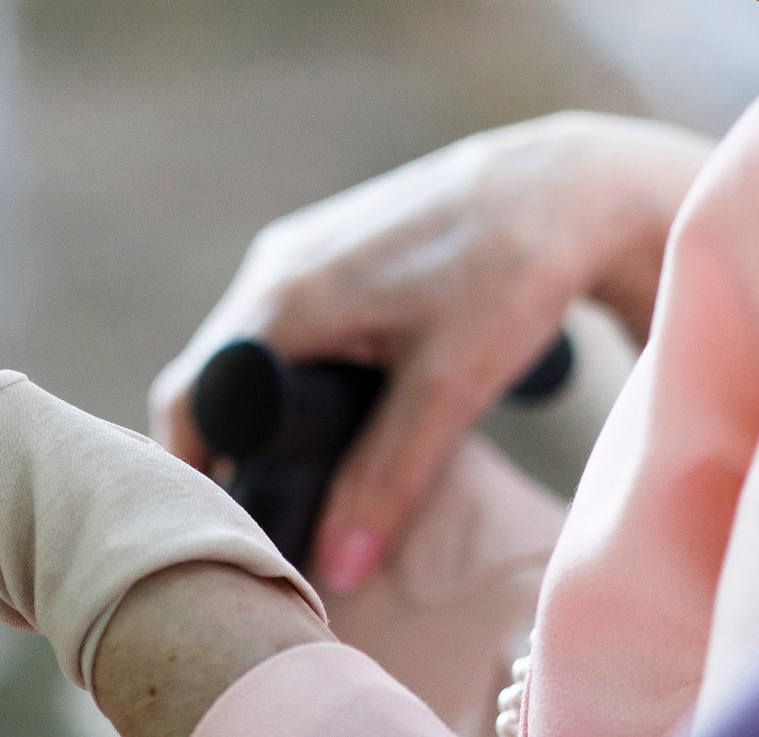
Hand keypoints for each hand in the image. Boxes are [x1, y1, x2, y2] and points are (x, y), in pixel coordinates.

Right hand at [148, 112, 710, 592]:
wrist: (564, 189)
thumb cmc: (510, 275)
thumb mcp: (449, 386)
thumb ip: (386, 478)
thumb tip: (336, 569)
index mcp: (286, 297)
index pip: (195, 396)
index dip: (199, 465)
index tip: (229, 527)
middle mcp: (277, 268)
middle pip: (216, 375)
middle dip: (231, 446)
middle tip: (271, 516)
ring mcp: (301, 252)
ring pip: (250, 349)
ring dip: (262, 410)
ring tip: (304, 477)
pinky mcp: (332, 250)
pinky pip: (283, 323)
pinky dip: (290, 374)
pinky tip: (339, 414)